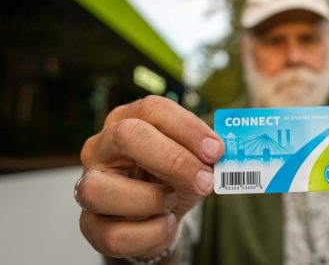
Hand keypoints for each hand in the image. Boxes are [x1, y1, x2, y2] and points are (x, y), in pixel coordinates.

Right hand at [77, 95, 223, 259]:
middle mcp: (101, 147)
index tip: (217, 150)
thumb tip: (226, 153)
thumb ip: (207, 154)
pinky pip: (114, 234)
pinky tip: (164, 223)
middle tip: (205, 180)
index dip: (188, 128)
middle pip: (127, 136)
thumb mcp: (194, 161)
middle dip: (174, 160)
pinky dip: (151, 233)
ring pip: (101, 190)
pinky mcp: (89, 224)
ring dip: (152, 199)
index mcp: (128, 120)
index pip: (153, 109)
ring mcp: (87, 184)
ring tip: (172, 202)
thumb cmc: (174, 179)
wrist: (159, 216)